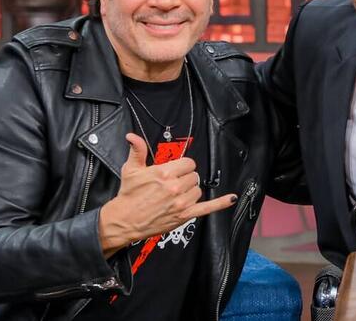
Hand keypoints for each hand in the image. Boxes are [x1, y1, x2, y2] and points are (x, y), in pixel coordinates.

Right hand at [98, 133, 236, 255]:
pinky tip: (231, 198)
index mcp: (164, 173)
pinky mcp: (185, 215)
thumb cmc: (129, 195)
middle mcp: (175, 187)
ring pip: (198, 190)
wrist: (124, 220)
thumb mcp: (131, 169)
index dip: (182, 166)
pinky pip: (207, 208)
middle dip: (185, 178)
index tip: (175, 170)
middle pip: (194, 176)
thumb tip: (133, 136)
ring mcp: (181, 202)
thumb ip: (137, 150)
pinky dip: (220, 203)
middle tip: (172, 184)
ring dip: (190, 191)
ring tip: (176, 195)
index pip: (188, 163)